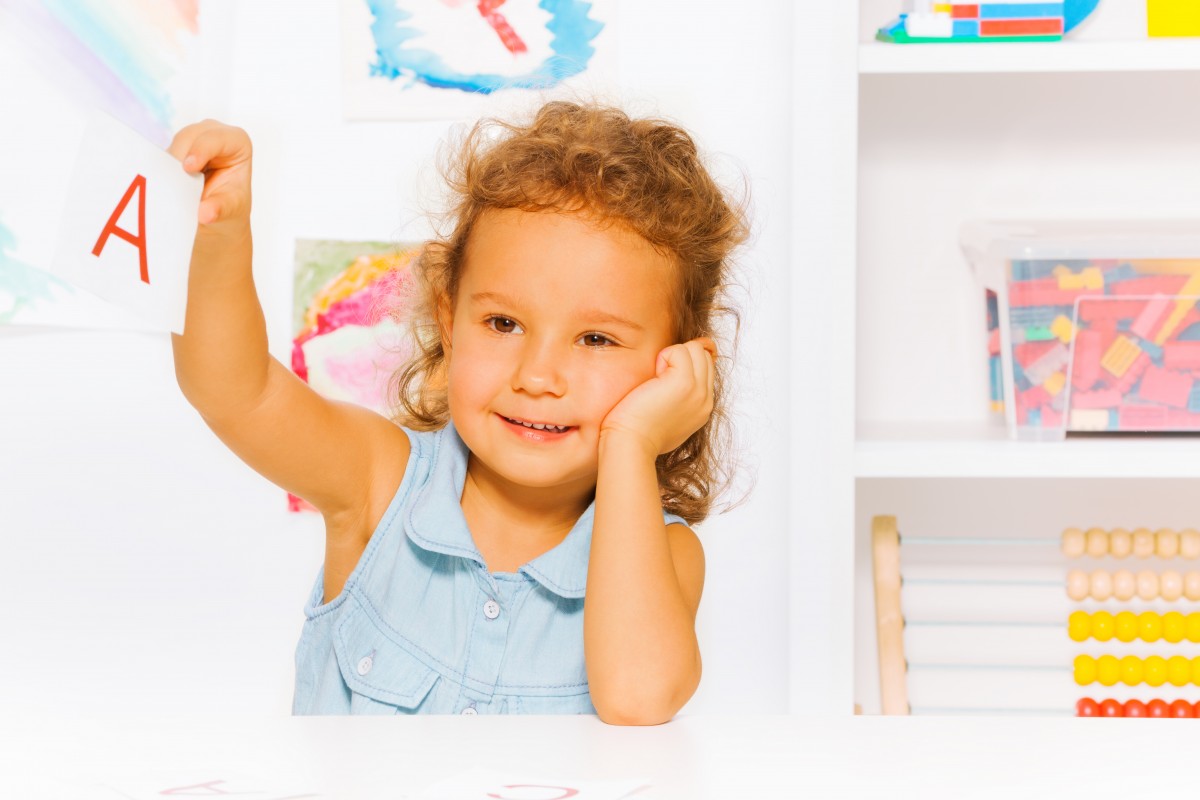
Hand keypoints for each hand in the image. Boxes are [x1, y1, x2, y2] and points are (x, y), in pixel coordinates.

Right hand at [167, 120, 252, 228]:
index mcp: (237, 141)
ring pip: (172, 146)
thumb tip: (205, 214)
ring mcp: (191, 138)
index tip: (188, 168)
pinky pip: (161, 156)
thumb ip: (220, 208)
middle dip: (180, 159)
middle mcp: (212, 133)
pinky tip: (162, 187)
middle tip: (174, 183)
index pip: (216, 138)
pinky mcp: (174, 149)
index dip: (200, 150)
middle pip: (189, 137)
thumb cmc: (230, 203)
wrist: (217, 211)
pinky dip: (161, 171)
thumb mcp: (231, 209)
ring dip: (169, 166)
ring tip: (171, 189)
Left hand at [600, 338, 716, 456]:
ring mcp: (698, 391)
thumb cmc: (639, 432)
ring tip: (656, 380)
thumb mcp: (667, 415)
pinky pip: (679, 350)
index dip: (686, 363)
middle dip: (680, 357)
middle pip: (703, 355)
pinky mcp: (684, 382)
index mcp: (703, 407)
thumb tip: (672, 371)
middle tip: (658, 381)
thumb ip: (678, 396)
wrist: (631, 445)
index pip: (706, 368)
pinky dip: (663, 356)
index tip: (664, 376)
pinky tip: (653, 378)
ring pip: (694, 349)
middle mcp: (705, 399)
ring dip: (671, 356)